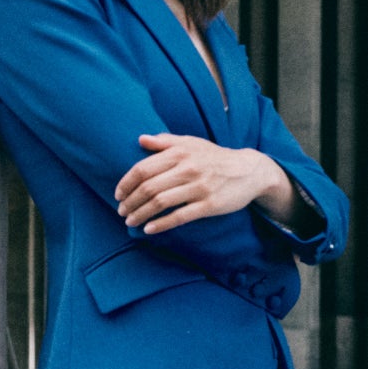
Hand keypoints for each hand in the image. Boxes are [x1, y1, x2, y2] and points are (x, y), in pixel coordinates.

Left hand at [115, 134, 300, 234]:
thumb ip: (166, 141)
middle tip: (121, 211)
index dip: (126, 183)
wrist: (249, 170)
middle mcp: (187, 169)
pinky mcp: (209, 205)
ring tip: (130, 222)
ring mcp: (199, 188)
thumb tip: (141, 139)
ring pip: (161, 203)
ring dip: (141, 214)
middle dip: (130, 201)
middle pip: (149, 188)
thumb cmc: (215, 157)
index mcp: (179, 152)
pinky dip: (161, 224)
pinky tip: (148, 229)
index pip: (143, 169)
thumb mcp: (192, 143)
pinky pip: (180, 216)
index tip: (118, 194)